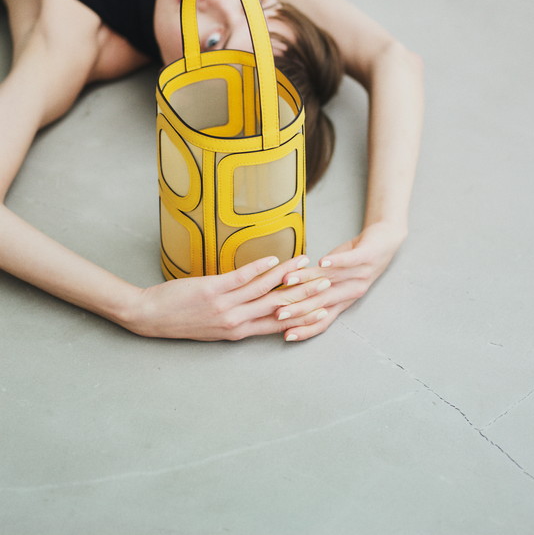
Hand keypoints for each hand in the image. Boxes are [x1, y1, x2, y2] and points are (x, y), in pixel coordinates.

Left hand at [121, 255, 333, 340]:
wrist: (150, 318)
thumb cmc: (182, 322)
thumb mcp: (215, 329)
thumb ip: (238, 319)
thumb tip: (260, 307)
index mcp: (239, 332)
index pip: (279, 323)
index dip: (303, 313)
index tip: (323, 304)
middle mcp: (236, 321)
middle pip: (278, 306)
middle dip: (304, 293)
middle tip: (326, 281)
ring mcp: (224, 305)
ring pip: (264, 290)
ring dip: (287, 275)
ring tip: (304, 263)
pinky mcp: (212, 289)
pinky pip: (241, 278)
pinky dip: (259, 267)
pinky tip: (272, 258)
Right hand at [274, 221, 407, 341]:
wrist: (385, 242)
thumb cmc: (356, 261)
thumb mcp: (336, 278)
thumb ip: (316, 287)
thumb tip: (288, 294)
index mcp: (344, 300)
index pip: (323, 320)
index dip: (305, 328)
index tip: (285, 334)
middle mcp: (352, 291)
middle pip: (322, 303)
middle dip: (299, 309)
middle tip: (279, 312)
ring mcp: (361, 274)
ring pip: (330, 280)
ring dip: (307, 281)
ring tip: (288, 282)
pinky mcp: (367, 257)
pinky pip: (349, 261)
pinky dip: (334, 262)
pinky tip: (320, 262)